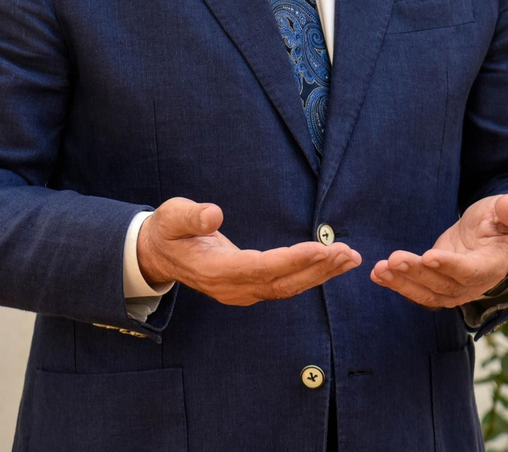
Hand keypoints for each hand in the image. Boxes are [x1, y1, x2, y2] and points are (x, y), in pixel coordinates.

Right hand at [137, 197, 361, 306]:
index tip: (320, 249)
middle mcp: (232, 288)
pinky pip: (284, 286)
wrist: (158, 256)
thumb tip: (213, 214)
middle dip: (316, 269)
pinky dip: (309, 276)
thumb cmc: (166, 231)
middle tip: (347, 254)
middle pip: (281, 283)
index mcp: (214, 270)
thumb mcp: (170, 216)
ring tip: (349, 259)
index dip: (291, 260)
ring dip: (320, 275)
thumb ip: (190, 217)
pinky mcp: (249, 289)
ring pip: (287, 288)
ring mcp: (241, 292)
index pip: (259, 267)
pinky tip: (330, 265)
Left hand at [370, 194, 507, 308]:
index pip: (470, 271)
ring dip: (401, 283)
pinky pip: (416, 291)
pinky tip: (377, 274)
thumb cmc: (497, 221)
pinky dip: (397, 284)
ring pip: (426, 293)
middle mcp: (472, 284)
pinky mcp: (436, 285)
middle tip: (394, 259)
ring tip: (379, 270)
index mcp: (491, 266)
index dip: (451, 266)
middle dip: (417, 273)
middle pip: (443, 285)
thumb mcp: (507, 212)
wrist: (487, 235)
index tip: (429, 256)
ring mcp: (453, 289)